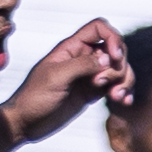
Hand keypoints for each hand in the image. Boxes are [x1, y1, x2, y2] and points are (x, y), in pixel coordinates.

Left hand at [0, 20, 130, 146]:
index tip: (114, 58)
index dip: (113, 38)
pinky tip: (123, 102)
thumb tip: (108, 58)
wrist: (26, 122)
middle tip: (104, 84)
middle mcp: (82, 59)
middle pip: (115, 50)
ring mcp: (89, 75)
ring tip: (116, 97)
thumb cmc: (34, 98)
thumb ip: (82, 65)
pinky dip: (124, 92)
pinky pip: (116, 86)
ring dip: (125, 81)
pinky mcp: (93, 92)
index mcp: (71, 48)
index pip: (99, 28)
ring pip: (119, 69)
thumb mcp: (56, 77)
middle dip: (119, 66)